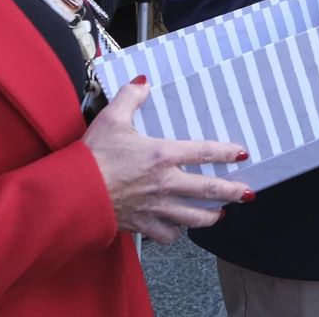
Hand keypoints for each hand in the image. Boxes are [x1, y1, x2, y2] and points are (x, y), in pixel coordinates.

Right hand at [84, 77, 252, 244]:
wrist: (71, 193)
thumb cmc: (91, 156)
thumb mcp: (111, 119)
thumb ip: (130, 98)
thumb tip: (142, 83)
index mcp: (161, 155)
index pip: (203, 152)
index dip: (225, 152)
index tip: (242, 153)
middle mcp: (165, 183)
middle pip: (209, 190)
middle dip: (232, 192)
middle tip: (247, 193)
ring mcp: (155, 207)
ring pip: (193, 218)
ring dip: (210, 217)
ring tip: (220, 215)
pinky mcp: (141, 224)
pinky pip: (166, 235)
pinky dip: (174, 234)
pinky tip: (178, 228)